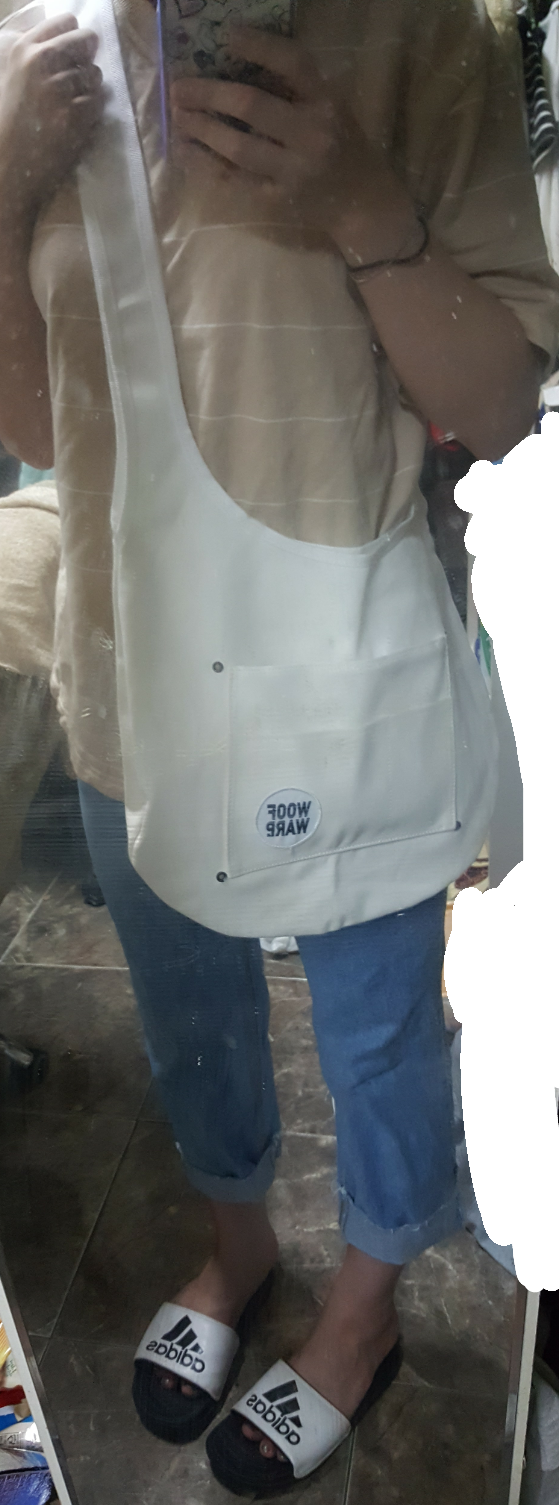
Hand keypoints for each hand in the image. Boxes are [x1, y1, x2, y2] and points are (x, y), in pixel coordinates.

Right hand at [0, 15, 103, 219]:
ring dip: (89, 89)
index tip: (73, 52)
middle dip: (88, 58)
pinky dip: (92, 112)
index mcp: (21, 49)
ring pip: (95, 74)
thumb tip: (61, 38)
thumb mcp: (8, 76)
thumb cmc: (8, 123)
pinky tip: (75, 122)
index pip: (65, 21)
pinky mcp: (74, 114)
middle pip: (86, 41)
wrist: (9, 166)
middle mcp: (39, 62)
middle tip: (78, 78)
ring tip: (71, 105)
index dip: (75, 36)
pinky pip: (98, 101)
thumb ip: (29, 53)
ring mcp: (58, 88)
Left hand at [169, 27, 412, 256]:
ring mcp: (294, 171)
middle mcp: (312, 134)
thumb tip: (234, 65)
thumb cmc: (343, 146)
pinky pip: (234, 180)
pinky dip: (205, 164)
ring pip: (238, 147)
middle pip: (252, 106)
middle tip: (179, 87)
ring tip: (177, 116)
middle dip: (209, 93)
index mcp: (327, 102)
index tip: (227, 35)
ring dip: (201, 129)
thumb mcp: (331, 107)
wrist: (363, 203)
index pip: (292, 64)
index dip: (259, 46)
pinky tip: (185, 150)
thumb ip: (294, 88)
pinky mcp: (278, 199)